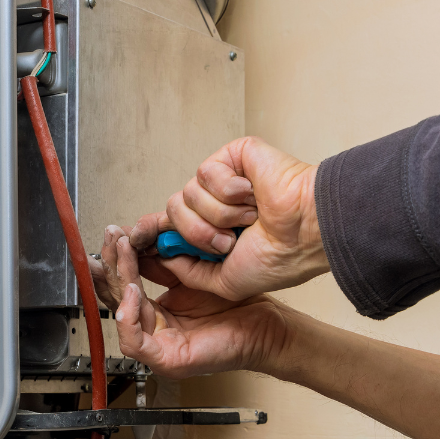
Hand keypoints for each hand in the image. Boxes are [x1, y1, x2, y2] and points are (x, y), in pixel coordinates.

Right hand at [91, 228, 293, 377]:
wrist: (265, 326)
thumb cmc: (238, 305)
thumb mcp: (193, 275)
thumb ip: (164, 264)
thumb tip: (139, 241)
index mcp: (157, 314)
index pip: (124, 286)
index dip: (117, 260)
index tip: (115, 235)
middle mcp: (154, 331)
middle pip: (117, 299)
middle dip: (112, 265)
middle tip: (112, 238)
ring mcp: (158, 348)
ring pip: (121, 317)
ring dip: (118, 282)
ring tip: (124, 254)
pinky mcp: (167, 361)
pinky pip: (134, 342)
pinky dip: (129, 316)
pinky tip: (133, 291)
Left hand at [127, 137, 328, 300]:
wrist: (304, 234)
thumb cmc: (279, 258)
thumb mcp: (224, 282)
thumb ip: (190, 272)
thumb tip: (164, 257)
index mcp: (213, 231)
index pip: (170, 226)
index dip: (151, 231)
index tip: (134, 240)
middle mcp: (215, 205)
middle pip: (172, 213)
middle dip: (197, 234)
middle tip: (230, 241)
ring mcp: (222, 180)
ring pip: (186, 196)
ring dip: (219, 216)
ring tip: (248, 218)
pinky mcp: (232, 156)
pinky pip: (205, 173)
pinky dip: (230, 191)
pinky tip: (252, 194)